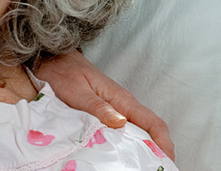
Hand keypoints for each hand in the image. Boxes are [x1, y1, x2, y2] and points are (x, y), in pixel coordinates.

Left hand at [36, 50, 174, 160]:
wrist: (53, 60)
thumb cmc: (63, 73)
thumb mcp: (77, 92)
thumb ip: (97, 107)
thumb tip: (121, 122)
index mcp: (121, 99)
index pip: (153, 123)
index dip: (164, 143)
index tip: (167, 162)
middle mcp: (123, 105)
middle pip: (149, 131)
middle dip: (156, 151)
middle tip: (154, 169)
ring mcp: (115, 109)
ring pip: (137, 132)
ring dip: (142, 150)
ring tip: (141, 166)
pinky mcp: (106, 113)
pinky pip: (122, 131)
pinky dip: (127, 145)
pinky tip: (120, 157)